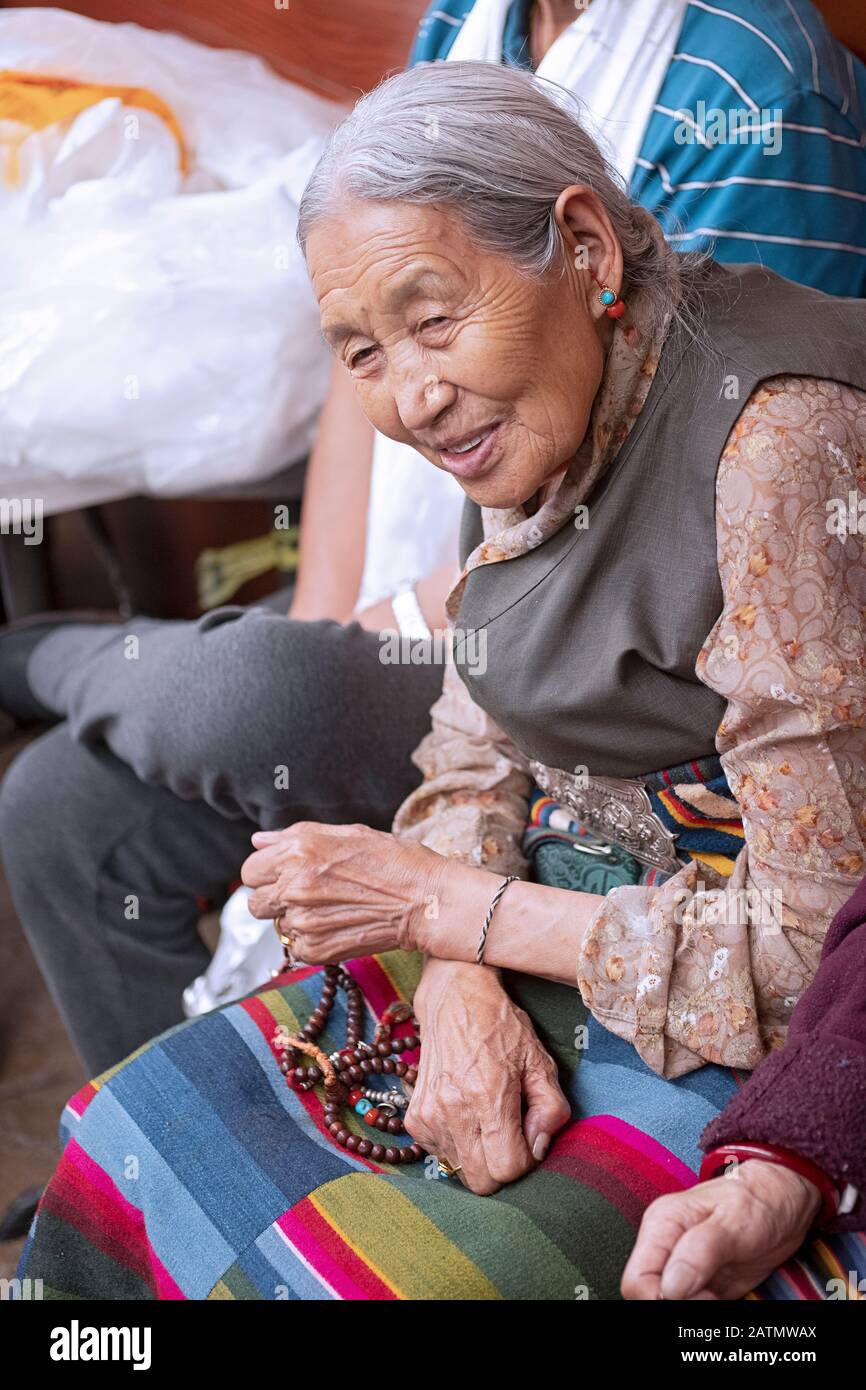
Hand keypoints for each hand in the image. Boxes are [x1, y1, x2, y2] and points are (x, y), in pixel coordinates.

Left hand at [242, 822, 445, 962]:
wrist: (428, 901)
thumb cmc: (395, 861)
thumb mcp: (347, 833)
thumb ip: (295, 836)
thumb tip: (258, 840)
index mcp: (298, 852)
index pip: (250, 870)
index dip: (266, 872)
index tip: (284, 875)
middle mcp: (295, 886)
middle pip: (255, 902)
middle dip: (274, 898)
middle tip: (306, 894)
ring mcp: (304, 922)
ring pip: (276, 925)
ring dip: (294, 919)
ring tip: (329, 909)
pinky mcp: (316, 950)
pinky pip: (294, 947)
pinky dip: (310, 940)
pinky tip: (337, 926)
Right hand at [405, 957, 570, 1195]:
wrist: (454, 999)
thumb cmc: (502, 1028)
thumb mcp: (540, 1061)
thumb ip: (551, 1109)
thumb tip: (538, 1149)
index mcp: (488, 1095)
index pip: (508, 1169)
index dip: (526, 1162)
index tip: (528, 1138)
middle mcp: (453, 1109)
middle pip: (481, 1182)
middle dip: (501, 1167)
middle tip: (510, 1135)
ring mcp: (429, 1115)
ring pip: (460, 1171)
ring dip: (478, 1156)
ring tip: (486, 1118)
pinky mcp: (415, 1118)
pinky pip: (441, 1155)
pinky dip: (458, 1145)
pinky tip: (466, 1114)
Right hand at [621, 1160, 821, 1299]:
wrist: (783, 1201)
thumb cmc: (758, 1200)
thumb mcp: (734, 1221)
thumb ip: (699, 1251)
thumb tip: (670, 1287)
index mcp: (662, 1226)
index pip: (637, 1280)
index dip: (662, 1298)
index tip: (699, 1295)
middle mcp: (667, 1249)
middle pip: (651, 1297)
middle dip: (682, 1306)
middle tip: (714, 1296)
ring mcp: (684, 1269)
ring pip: (672, 1306)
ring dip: (697, 1310)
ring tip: (722, 1296)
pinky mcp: (703, 1286)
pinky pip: (694, 1309)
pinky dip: (708, 1312)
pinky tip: (727, 1299)